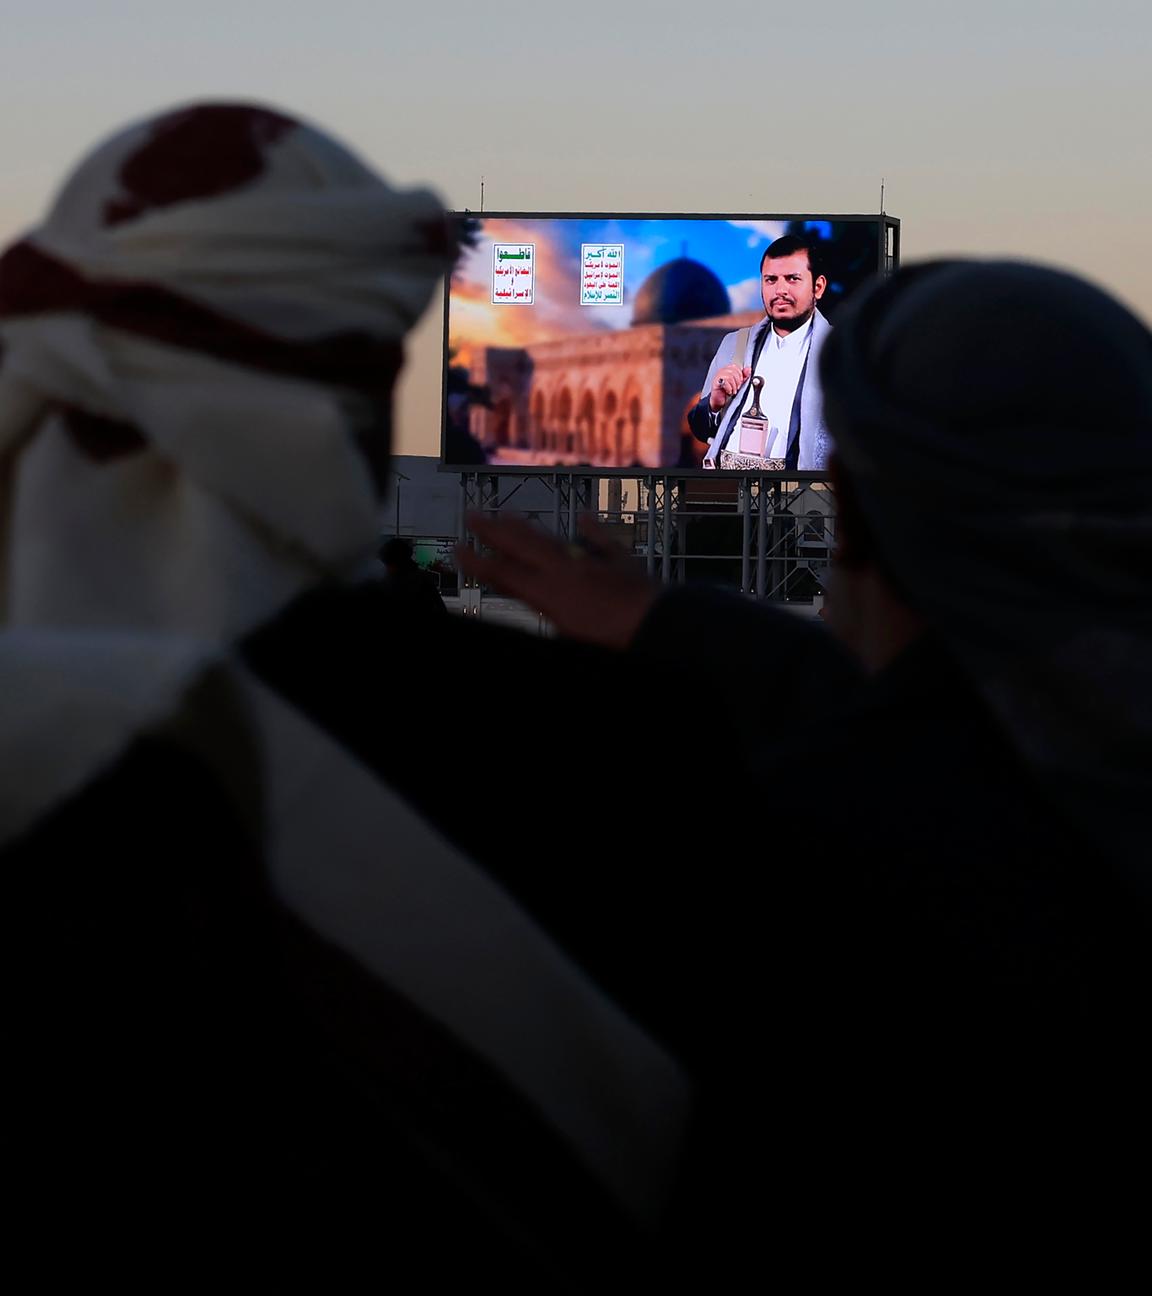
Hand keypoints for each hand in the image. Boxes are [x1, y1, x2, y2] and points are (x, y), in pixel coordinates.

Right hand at [456, 513, 659, 649]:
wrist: (662, 628)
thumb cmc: (615, 641)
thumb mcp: (570, 637)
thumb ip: (549, 620)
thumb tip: (539, 605)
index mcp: (550, 595)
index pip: (505, 575)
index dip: (479, 563)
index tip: (459, 550)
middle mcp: (568, 573)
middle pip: (523, 546)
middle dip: (495, 531)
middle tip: (474, 515)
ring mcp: (595, 564)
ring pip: (555, 539)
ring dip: (529, 527)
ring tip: (510, 515)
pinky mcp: (623, 565)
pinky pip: (603, 542)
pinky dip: (591, 530)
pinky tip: (582, 517)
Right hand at [709, 364, 751, 410]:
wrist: (719, 400)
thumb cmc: (727, 391)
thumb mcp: (738, 383)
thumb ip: (744, 376)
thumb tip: (749, 370)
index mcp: (728, 369)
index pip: (736, 367)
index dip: (740, 375)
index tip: (740, 382)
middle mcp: (722, 371)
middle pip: (733, 371)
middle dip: (737, 381)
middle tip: (737, 387)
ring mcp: (718, 376)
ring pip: (730, 377)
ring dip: (734, 386)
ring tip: (733, 391)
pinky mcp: (716, 382)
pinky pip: (725, 382)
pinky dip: (729, 388)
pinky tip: (728, 391)